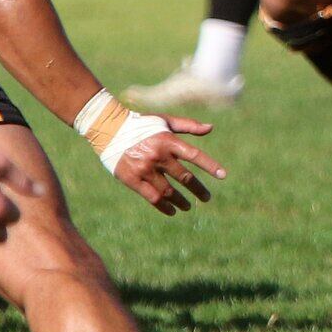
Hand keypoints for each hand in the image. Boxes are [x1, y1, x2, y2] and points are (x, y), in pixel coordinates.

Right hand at [113, 116, 227, 216]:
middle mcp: (158, 156)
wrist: (108, 130)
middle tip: (207, 198)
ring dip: (181, 201)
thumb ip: (188, 126)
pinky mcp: (131, 179)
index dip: (210, 166)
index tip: (223, 175)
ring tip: (188, 207)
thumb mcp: (165, 120)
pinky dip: (164, 206)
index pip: (194, 155)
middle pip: (184, 177)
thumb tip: (210, 128)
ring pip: (169, 191)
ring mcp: (144, 169)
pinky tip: (172, 211)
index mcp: (168, 141)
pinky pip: (152, 198)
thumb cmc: (141, 125)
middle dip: (198, 190)